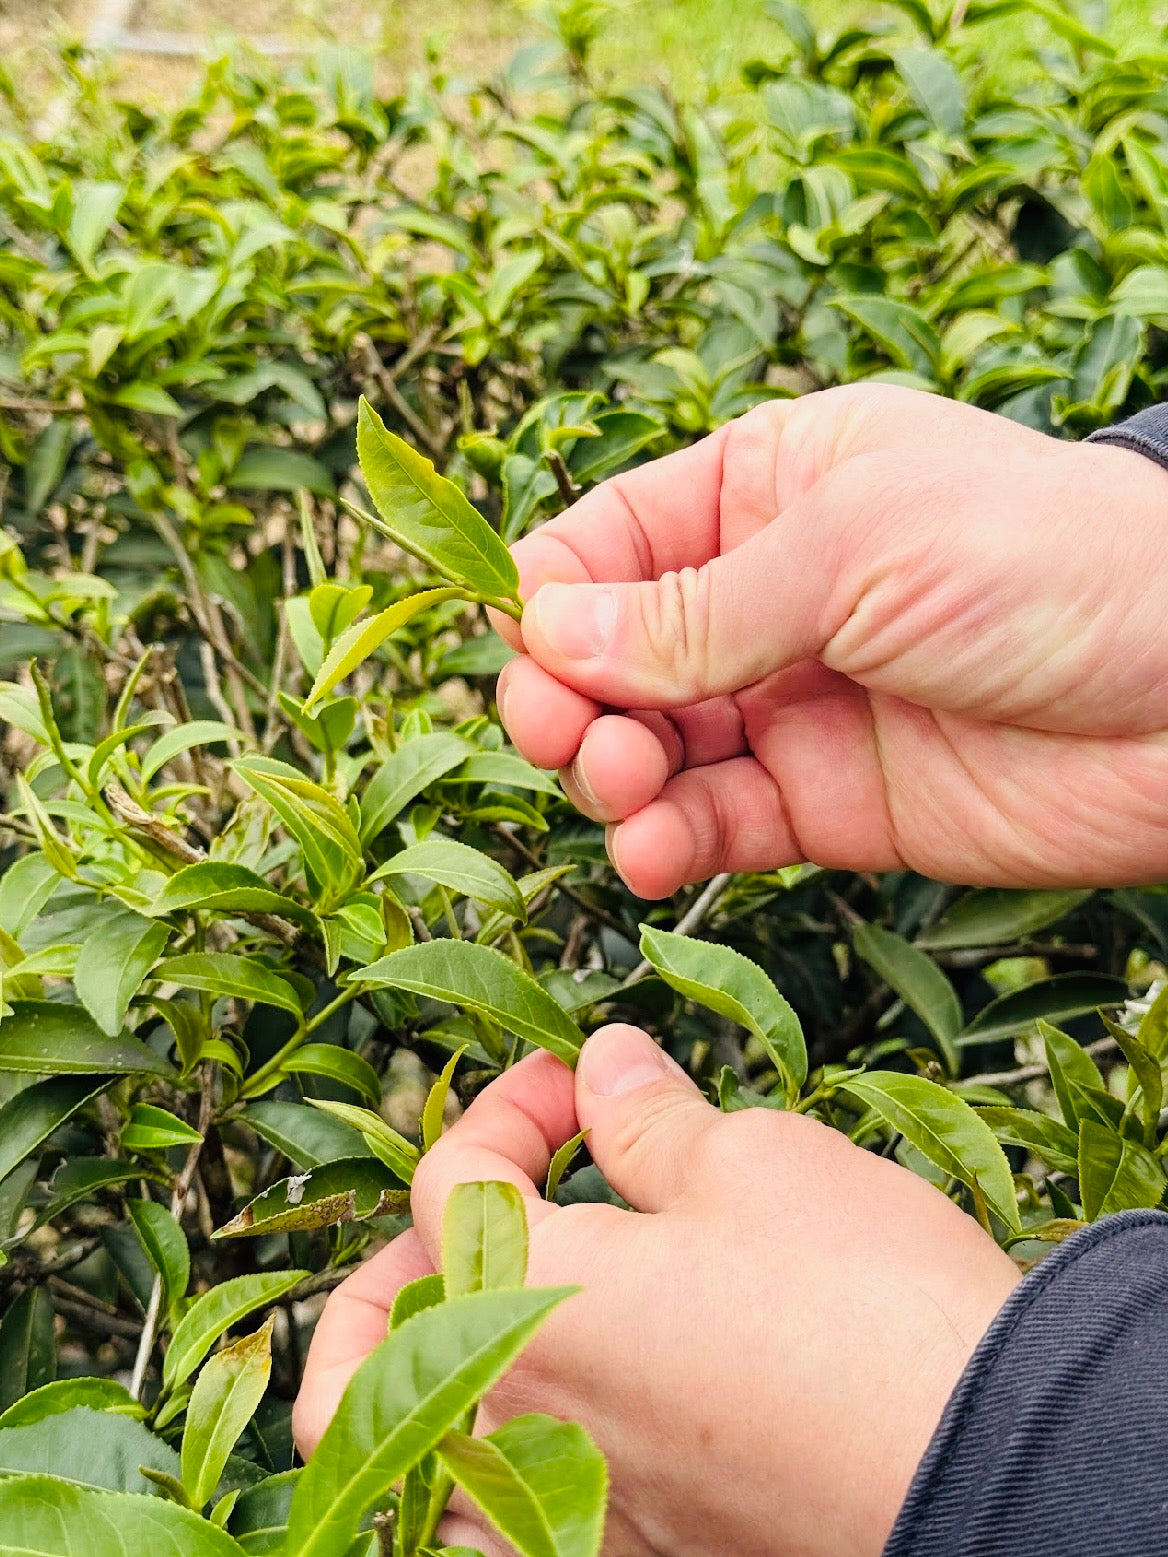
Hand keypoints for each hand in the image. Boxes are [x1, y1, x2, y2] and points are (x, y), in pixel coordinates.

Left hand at [293, 1025, 1018, 1556]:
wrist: (987, 1473)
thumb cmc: (865, 1311)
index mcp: (523, 1297)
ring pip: (398, 1457)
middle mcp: (514, 1420)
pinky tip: (529, 1425)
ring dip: (396, 1373)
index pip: (453, 1183)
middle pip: (372, 1337)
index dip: (510, 1108)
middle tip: (484, 1195)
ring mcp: (563, 1511)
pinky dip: (471, 1471)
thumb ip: (650, 1120)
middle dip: (404, 1245)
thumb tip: (605, 1066)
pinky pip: (485, 1531)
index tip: (573, 1081)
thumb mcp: (756, 1165)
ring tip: (452, 1314)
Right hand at [490, 385, 1167, 897]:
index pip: (607, 541)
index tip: (531, 654)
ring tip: (630, 793)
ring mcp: (791, 703)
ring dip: (611, 776)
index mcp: (766, 487)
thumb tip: (544, 630)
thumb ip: (694, 607)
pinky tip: (654, 851)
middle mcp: (765, 594)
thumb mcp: (853, 547)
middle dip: (570, 699)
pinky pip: (712, 823)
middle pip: (608, 654)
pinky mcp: (824, 804)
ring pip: (646, 747)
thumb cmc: (1043, 563)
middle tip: (572, 739)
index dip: (550, 599)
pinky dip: (666, 842)